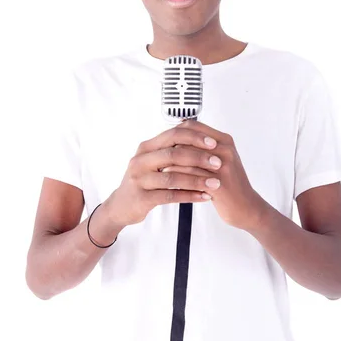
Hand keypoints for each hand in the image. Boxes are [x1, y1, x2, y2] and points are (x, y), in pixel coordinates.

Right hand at [106, 122, 225, 228]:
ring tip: (215, 184)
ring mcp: (139, 179)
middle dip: (199, 158)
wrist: (122, 205)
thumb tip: (201, 134)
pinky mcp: (142, 198)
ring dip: (197, 180)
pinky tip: (204, 196)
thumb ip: (172, 149)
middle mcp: (140, 161)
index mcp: (146, 147)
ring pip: (173, 177)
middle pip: (173, 154)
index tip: (214, 144)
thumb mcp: (153, 161)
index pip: (173, 135)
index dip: (195, 138)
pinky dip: (189, 196)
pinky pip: (170, 196)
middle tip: (219, 163)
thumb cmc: (144, 181)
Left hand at [160, 119, 259, 229]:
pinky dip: (177, 176)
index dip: (176, 132)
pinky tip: (168, 179)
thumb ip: (203, 147)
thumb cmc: (229, 183)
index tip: (164, 140)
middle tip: (157, 153)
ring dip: (170, 161)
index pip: (194, 127)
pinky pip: (191, 175)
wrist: (246, 206)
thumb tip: (178, 136)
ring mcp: (223, 166)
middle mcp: (225, 150)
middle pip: (189, 139)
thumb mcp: (220, 159)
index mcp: (224, 141)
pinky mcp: (219, 183)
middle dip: (170, 146)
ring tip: (159, 166)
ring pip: (188, 156)